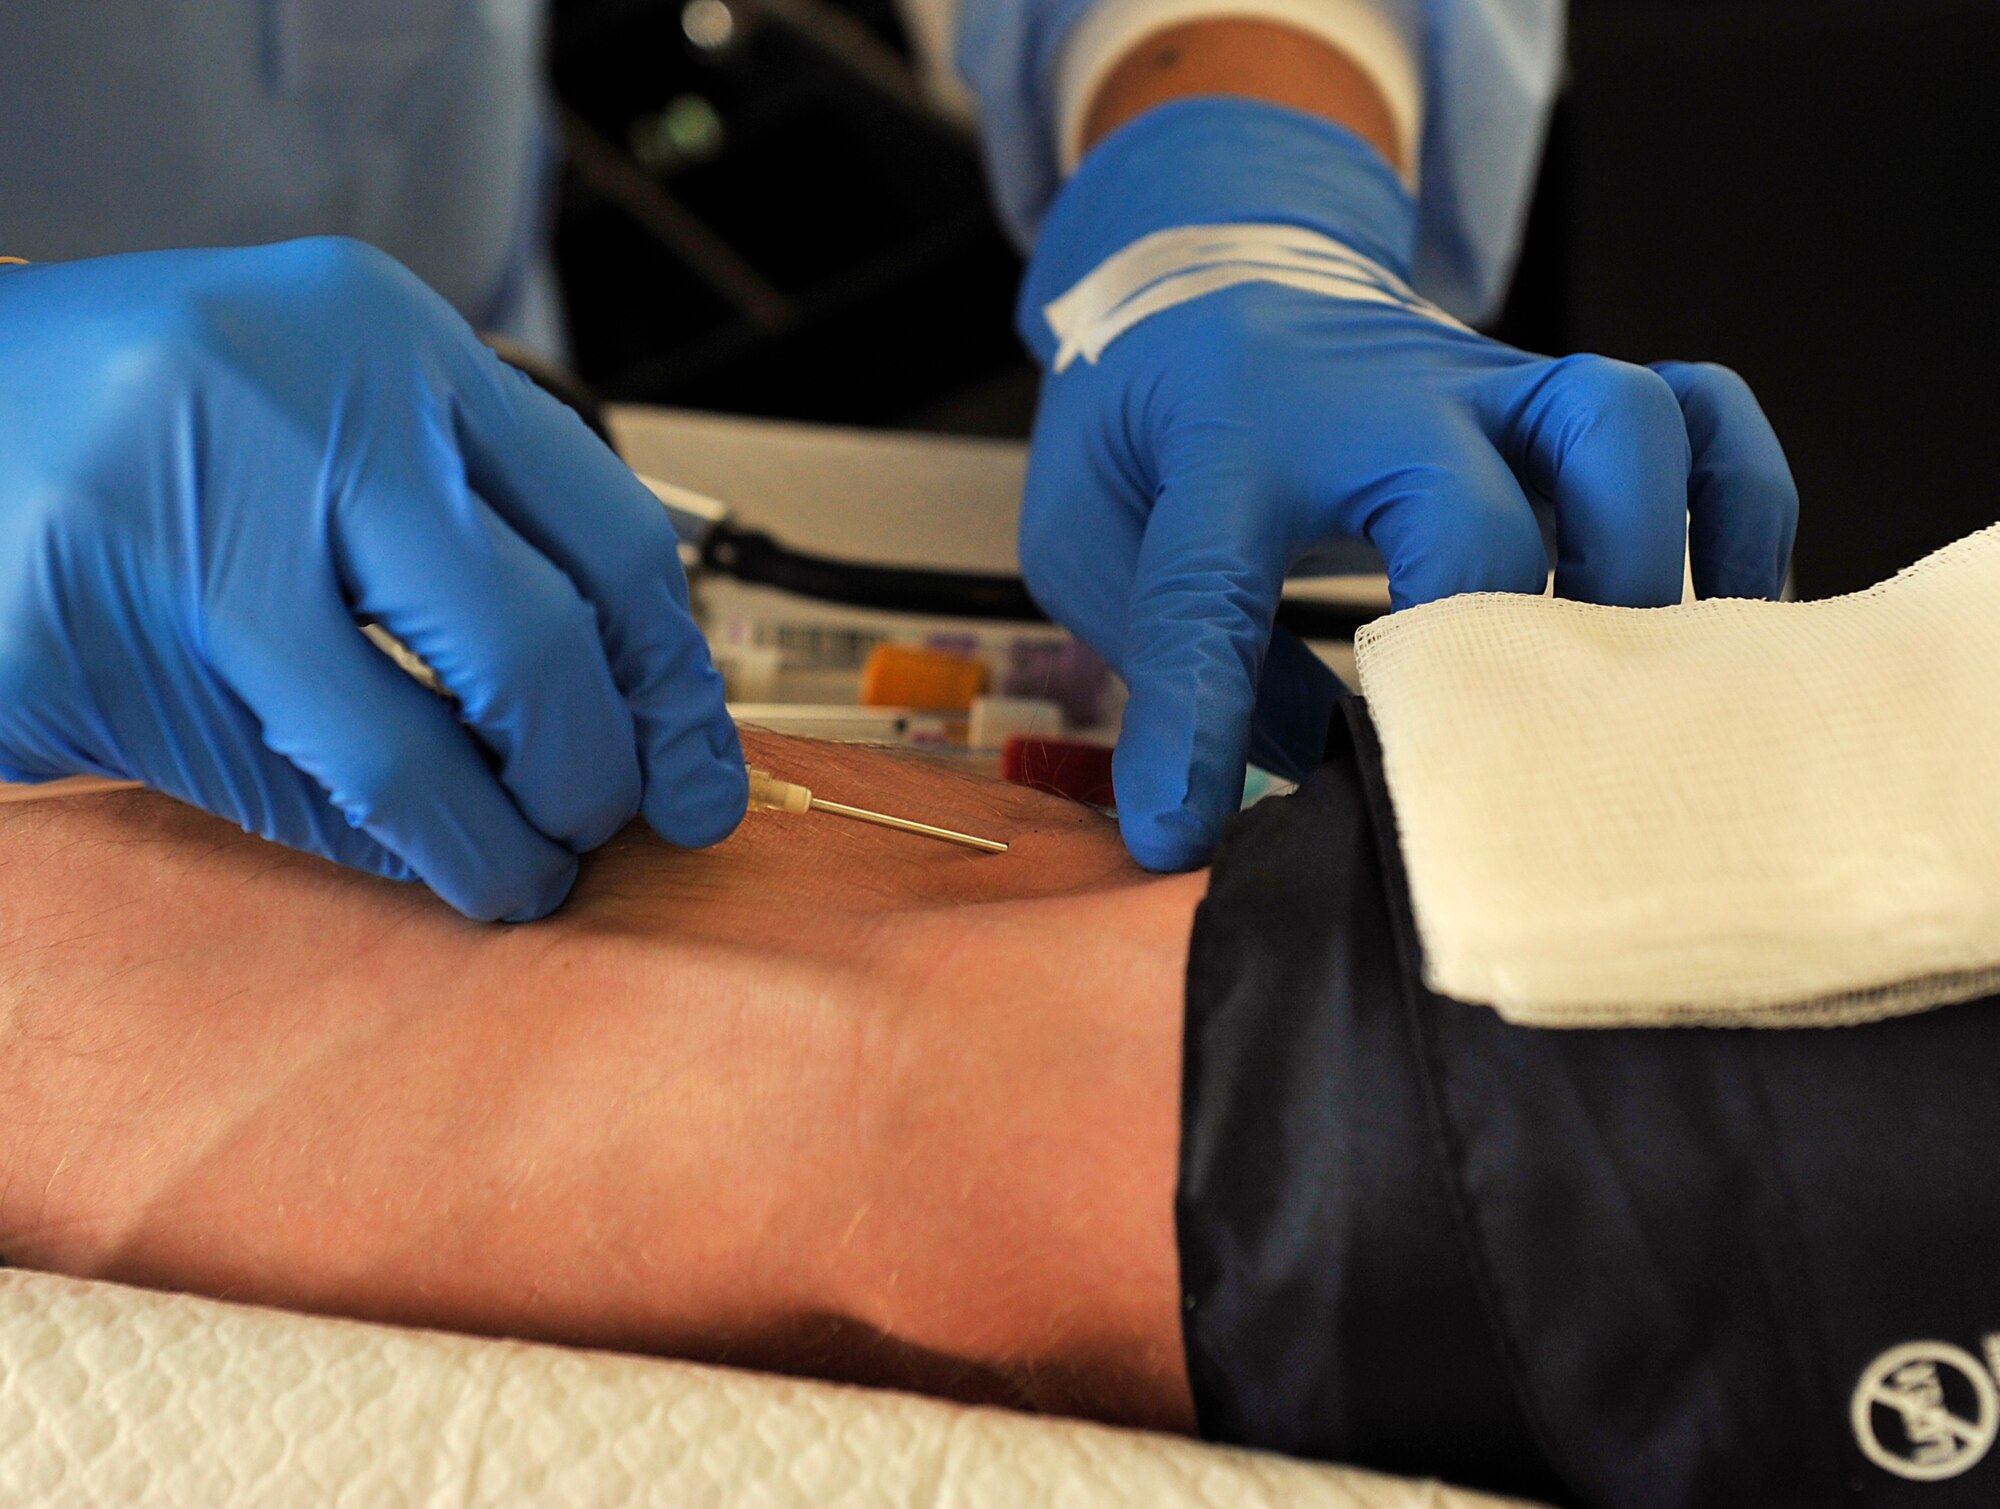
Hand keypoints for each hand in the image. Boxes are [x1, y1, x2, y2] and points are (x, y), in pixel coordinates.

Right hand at [0, 239, 744, 919]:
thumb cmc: (149, 412)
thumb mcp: (329, 402)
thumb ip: (464, 518)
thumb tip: (628, 707)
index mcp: (380, 339)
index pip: (607, 535)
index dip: (678, 686)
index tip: (705, 775)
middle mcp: (285, 414)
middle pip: (533, 654)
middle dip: (594, 780)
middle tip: (599, 828)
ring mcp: (167, 530)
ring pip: (406, 761)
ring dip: (489, 853)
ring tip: (514, 876)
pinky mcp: (65, 644)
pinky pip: (271, 797)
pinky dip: (355, 848)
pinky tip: (387, 848)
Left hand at [1018, 100, 1796, 870]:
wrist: (1216, 268)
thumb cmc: (1151, 425)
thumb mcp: (1091, 533)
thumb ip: (1169, 656)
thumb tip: (1282, 785)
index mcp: (1225, 445)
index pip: (1207, 590)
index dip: (1200, 724)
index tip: (1188, 825)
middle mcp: (1376, 405)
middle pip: (1471, 516)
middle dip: (1487, 659)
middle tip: (1477, 762)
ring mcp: (1488, 386)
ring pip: (1621, 426)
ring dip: (1641, 567)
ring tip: (1619, 682)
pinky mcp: (1558, 393)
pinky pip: (1701, 411)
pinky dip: (1737, 505)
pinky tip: (1715, 605)